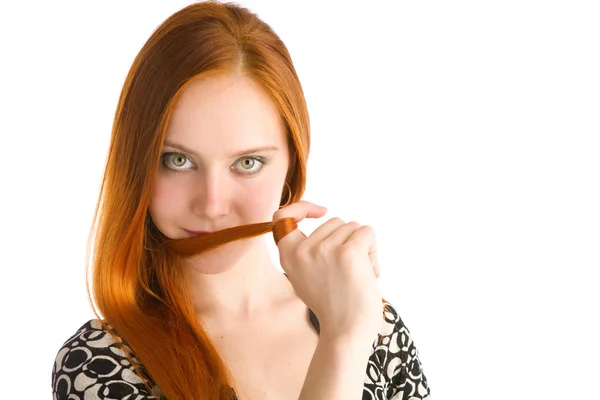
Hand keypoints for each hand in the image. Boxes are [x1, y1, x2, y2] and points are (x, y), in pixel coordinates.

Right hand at [273, 201, 382, 343]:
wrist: (346, 332)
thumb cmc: (333, 305)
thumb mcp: (307, 275)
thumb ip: (310, 250)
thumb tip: (329, 222)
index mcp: (288, 255)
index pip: (282, 216)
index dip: (301, 208)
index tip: (320, 211)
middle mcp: (302, 250)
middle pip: (334, 221)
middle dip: (347, 240)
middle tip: (347, 272)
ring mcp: (324, 249)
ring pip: (353, 227)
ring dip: (362, 247)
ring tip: (357, 275)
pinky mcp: (348, 252)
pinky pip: (367, 232)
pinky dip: (373, 251)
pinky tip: (369, 273)